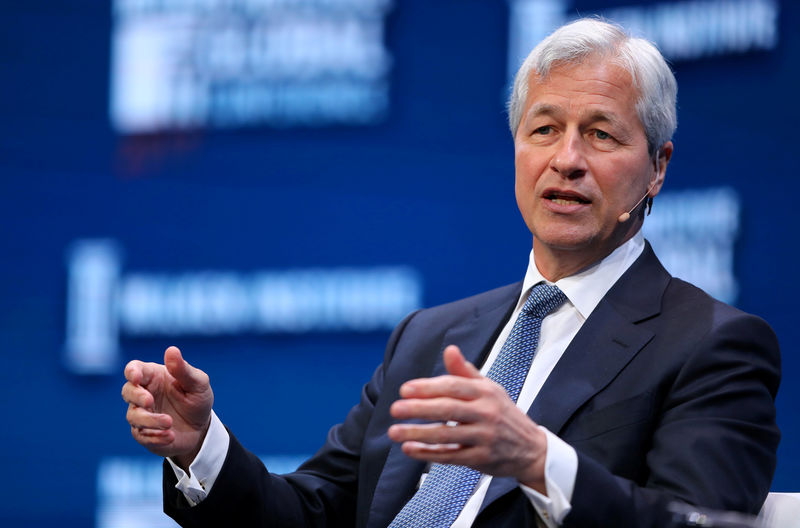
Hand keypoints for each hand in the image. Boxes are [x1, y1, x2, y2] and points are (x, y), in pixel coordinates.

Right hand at [122, 346, 213, 468]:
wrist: (201, 429)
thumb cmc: (197, 399)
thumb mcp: (198, 383)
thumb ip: (183, 369)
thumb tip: (171, 350)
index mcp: (154, 376)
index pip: (135, 369)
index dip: (132, 372)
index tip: (136, 377)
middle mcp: (144, 394)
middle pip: (127, 391)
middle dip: (136, 396)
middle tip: (149, 401)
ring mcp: (142, 414)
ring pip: (133, 416)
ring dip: (150, 420)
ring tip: (169, 423)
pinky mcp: (144, 433)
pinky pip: (142, 435)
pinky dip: (155, 436)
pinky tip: (170, 436)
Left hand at [387, 345, 547, 492]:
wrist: (532, 449)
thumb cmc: (504, 414)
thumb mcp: (490, 389)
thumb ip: (465, 371)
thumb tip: (449, 349)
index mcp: (486, 392)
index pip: (453, 386)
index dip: (428, 387)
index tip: (405, 389)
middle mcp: (486, 413)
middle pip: (448, 409)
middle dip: (419, 409)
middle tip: (395, 409)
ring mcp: (484, 437)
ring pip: (447, 435)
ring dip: (418, 434)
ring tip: (394, 432)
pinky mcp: (481, 459)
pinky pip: (451, 456)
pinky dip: (428, 453)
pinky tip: (409, 450)